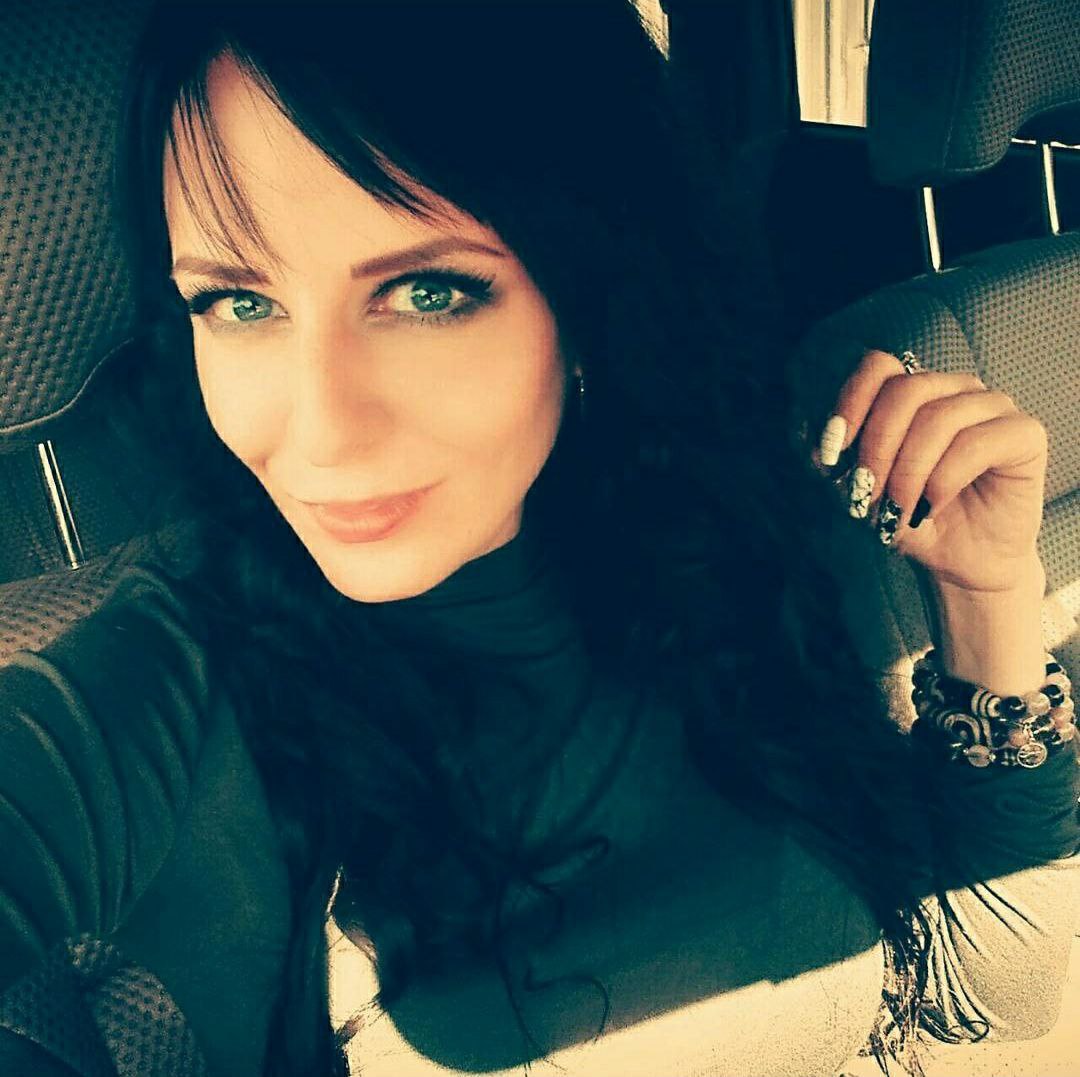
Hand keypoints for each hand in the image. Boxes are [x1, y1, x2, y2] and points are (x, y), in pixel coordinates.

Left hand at [810, 350, 1048, 594]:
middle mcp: (952, 389)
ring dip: (906, 473)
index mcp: (911, 392)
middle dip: (876, 448)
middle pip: (905, 390)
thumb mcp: (854, 489)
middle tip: (867, 494)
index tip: (831, 451)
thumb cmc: (905, 518)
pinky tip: (930, 508)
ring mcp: (991, 406)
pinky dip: (941, 482)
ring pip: (938, 418)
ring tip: (897, 510)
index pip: (877, 365)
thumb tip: (810, 433)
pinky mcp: (1024, 434)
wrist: (956, 562)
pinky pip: (975, 444)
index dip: (850, 402)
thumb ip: (829, 459)